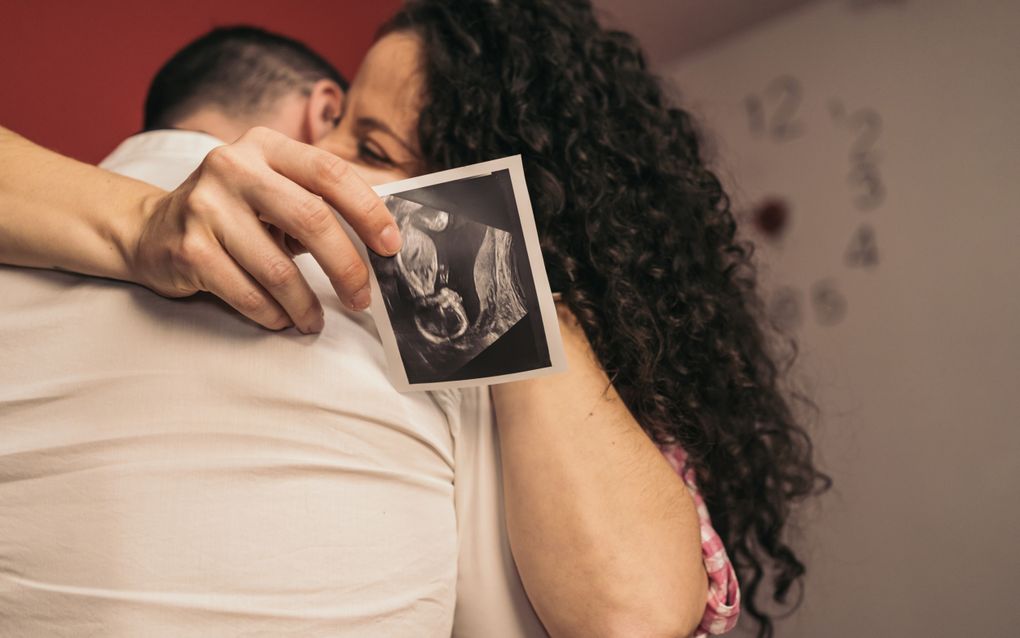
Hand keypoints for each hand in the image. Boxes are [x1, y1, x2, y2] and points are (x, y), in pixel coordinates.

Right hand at [128, 127, 400, 332]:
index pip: (330, 173)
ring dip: (305, 303)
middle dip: (346, 266)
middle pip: (311, 219)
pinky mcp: (189, 248)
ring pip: (278, 267)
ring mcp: (206, 206)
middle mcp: (233, 167)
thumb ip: (320, 200)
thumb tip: (384, 236)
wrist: (150, 229)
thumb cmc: (234, 213)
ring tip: (314, 320)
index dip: (368, 211)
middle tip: (362, 297)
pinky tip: (281, 319)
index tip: (390, 246)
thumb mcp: (274, 189)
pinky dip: (271, 313)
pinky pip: (247, 292)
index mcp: (265, 146)